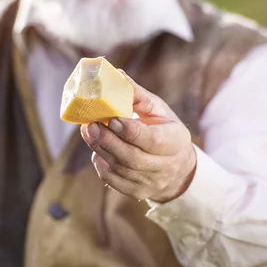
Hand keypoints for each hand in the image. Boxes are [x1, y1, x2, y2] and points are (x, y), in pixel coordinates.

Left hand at [80, 72, 196, 202]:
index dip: (130, 131)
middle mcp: (165, 166)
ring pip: (120, 168)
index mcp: (175, 142)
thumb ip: (138, 95)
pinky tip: (96, 150)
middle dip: (108, 141)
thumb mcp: (159, 110)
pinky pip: (114, 181)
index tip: (112, 119)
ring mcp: (151, 182)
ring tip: (88, 132)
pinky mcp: (137, 191)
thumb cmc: (164, 129)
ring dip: (100, 149)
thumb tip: (116, 75)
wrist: (177, 167)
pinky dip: (101, 165)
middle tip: (91, 125)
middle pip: (132, 157)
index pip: (152, 140)